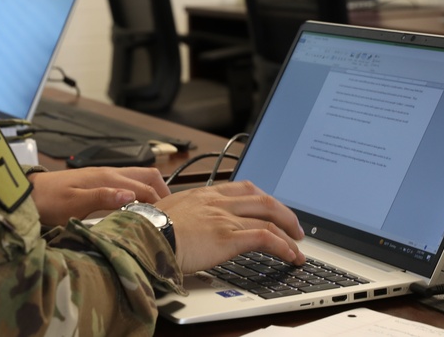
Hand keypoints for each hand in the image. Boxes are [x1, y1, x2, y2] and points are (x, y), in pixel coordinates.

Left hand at [29, 167, 170, 225]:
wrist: (28, 195)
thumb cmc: (48, 201)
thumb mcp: (74, 204)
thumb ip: (103, 198)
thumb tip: (131, 195)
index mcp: (107, 177)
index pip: (145, 188)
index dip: (159, 203)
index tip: (166, 222)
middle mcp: (109, 172)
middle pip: (148, 175)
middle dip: (163, 192)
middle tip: (169, 215)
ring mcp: (104, 175)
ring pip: (138, 177)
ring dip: (152, 190)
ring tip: (157, 211)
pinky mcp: (98, 181)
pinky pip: (127, 181)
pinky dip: (140, 190)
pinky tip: (137, 206)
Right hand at [155, 181, 304, 272]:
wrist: (145, 236)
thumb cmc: (149, 228)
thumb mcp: (169, 212)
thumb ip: (185, 213)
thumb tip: (185, 223)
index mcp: (204, 194)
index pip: (243, 188)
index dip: (262, 198)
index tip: (271, 207)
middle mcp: (218, 202)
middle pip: (262, 199)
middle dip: (284, 213)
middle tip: (295, 227)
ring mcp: (225, 217)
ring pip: (269, 217)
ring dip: (289, 232)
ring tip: (297, 245)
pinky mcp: (228, 237)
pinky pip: (265, 238)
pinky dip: (283, 246)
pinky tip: (290, 255)